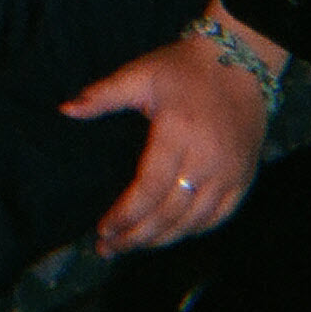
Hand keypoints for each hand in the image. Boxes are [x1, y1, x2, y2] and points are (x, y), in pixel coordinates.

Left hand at [62, 26, 269, 254]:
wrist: (239, 63)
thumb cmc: (183, 68)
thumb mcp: (139, 73)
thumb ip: (102, 95)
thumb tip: (65, 110)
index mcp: (178, 133)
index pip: (149, 187)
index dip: (126, 214)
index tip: (103, 228)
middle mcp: (207, 159)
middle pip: (171, 212)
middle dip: (138, 235)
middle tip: (110, 248)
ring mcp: (230, 172)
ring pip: (195, 221)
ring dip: (163, 239)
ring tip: (134, 246)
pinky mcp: (245, 178)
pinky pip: (220, 216)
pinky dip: (194, 231)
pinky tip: (172, 235)